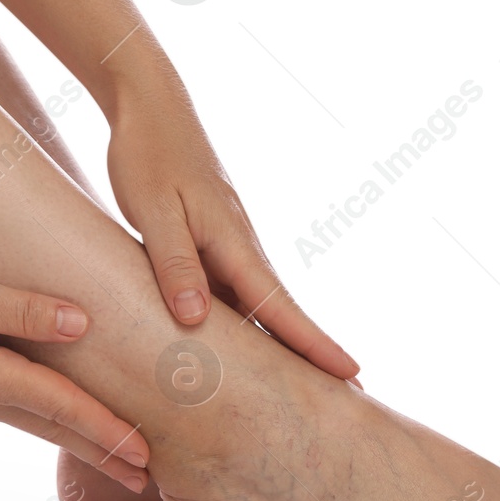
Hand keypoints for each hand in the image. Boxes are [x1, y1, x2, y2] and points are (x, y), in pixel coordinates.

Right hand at [0, 256, 151, 491]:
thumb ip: (24, 309)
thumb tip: (81, 325)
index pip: (63, 410)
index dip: (108, 431)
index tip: (146, 456)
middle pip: (56, 431)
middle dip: (103, 454)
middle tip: (145, 481)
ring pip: (35, 425)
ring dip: (77, 441)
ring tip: (113, 456)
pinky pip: (14, 412)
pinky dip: (46, 422)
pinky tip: (53, 419)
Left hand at [105, 83, 359, 383]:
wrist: (150, 104)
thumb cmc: (148, 154)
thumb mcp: (153, 212)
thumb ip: (174, 263)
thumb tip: (195, 319)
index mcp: (231, 242)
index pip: (278, 305)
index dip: (312, 343)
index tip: (351, 374)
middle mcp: (238, 246)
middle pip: (279, 311)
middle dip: (312, 352)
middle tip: (350, 396)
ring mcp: (226, 242)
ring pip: (256, 303)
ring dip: (281, 340)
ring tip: (304, 382)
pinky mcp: (209, 238)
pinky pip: (231, 290)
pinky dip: (244, 320)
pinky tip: (240, 341)